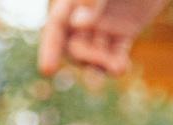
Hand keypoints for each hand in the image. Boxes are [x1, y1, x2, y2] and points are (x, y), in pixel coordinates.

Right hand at [36, 0, 167, 77]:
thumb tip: (77, 23)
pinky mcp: (125, 30)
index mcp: (73, 1)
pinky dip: (118, 61)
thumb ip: (92, 1)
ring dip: (103, 64)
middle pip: (75, 45)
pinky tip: (123, 68)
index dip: (50, 48)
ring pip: (96, 52)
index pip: (56, 27)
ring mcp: (105, 25)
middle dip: (85, 56)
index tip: (47, 70)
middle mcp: (85, 15)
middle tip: (101, 61)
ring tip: (117, 69)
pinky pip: (117, 51)